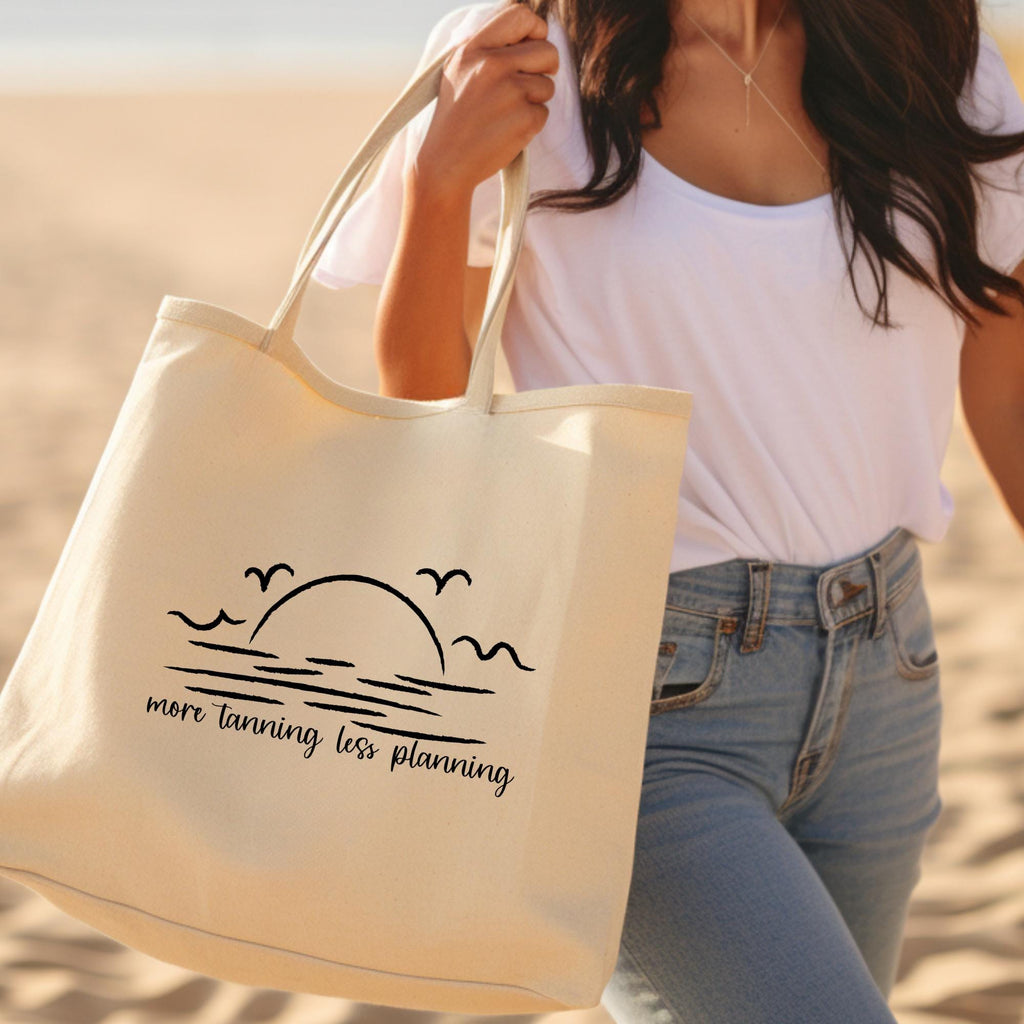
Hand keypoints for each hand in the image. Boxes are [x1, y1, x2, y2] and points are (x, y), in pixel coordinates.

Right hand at [411, 2, 558, 198]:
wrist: (446, 162)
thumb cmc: (455, 117)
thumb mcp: (459, 70)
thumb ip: (489, 49)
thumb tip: (529, 35)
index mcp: (475, 48)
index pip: (521, 16)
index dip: (536, 30)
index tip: (533, 45)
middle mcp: (493, 65)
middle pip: (547, 51)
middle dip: (545, 68)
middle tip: (528, 84)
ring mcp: (511, 92)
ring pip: (547, 85)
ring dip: (534, 100)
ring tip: (506, 113)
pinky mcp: (524, 119)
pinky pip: (544, 113)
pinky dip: (530, 124)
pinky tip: (507, 130)